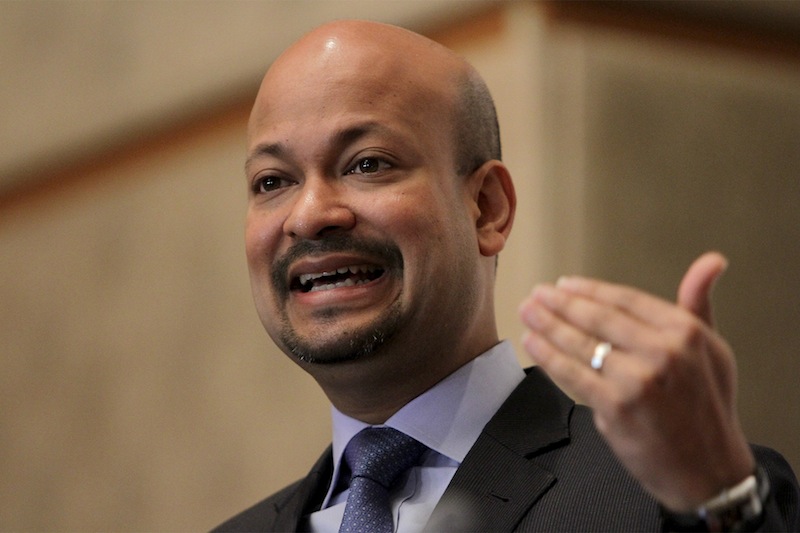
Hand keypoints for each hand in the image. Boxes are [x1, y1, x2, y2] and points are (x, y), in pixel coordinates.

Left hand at [518, 252, 754, 510]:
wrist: (708, 470)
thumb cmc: (707, 407)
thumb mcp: (713, 349)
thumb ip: (698, 304)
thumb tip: (710, 262)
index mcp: (684, 332)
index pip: (625, 299)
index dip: (589, 290)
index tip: (564, 284)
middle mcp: (662, 351)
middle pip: (597, 318)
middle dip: (560, 304)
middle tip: (537, 294)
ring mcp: (637, 380)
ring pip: (580, 344)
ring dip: (547, 324)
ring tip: (527, 312)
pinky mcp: (615, 406)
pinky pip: (572, 374)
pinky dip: (548, 356)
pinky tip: (533, 343)